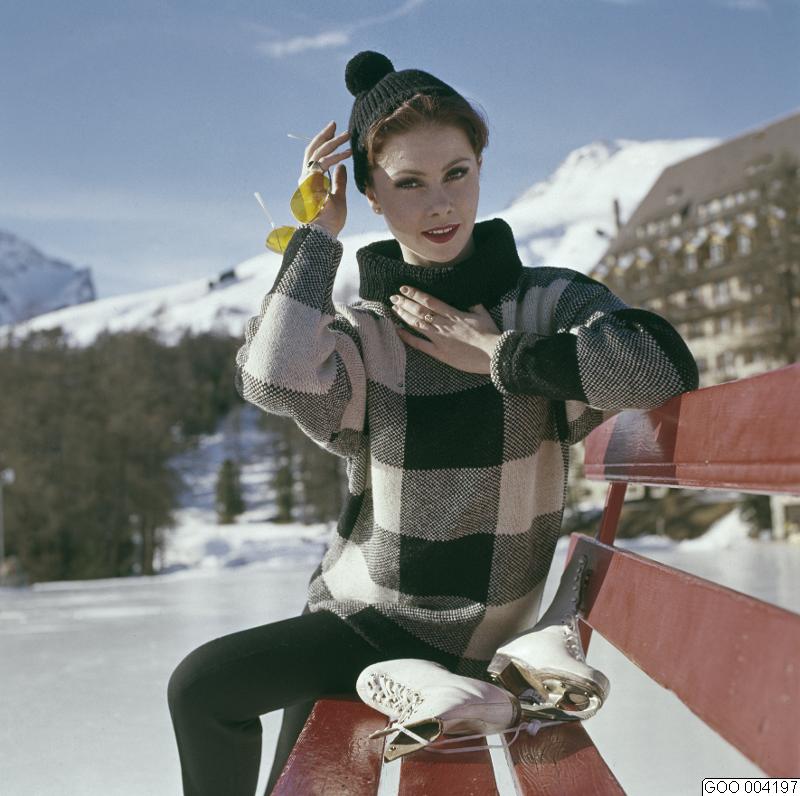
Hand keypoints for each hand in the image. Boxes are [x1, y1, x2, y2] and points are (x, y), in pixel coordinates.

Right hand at [301, 121, 350, 236]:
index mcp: (310, 182)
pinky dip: (335, 156)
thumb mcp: (339, 198)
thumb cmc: (330, 221)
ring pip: (317, 154)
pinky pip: (322, 164)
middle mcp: (305, 179)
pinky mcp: (311, 183)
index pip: (314, 158)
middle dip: (323, 136)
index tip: (334, 135)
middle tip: (334, 124)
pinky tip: (347, 153)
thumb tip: (342, 166)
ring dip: (332, 142)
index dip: (323, 145)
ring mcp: (306, 180)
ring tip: (347, 135)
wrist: (322, 234)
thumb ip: (339, 181)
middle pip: (312, 151)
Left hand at [390, 286, 502, 373]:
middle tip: (393, 297)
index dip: (415, 294)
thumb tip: (467, 295)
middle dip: (405, 303)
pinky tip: (398, 331)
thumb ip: (472, 304)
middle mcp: (444, 324)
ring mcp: (440, 339)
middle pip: (420, 311)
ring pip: (417, 325)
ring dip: (404, 316)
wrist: (493, 353)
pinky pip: (420, 345)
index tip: (404, 289)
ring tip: (394, 309)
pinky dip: (408, 337)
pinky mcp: (440, 353)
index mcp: (453, 313)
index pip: (429, 300)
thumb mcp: (482, 314)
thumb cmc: (490, 334)